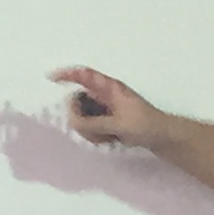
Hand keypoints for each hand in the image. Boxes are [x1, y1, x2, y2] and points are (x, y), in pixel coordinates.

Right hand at [49, 66, 166, 148]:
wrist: (162, 137)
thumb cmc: (145, 125)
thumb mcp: (119, 124)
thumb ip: (94, 123)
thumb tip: (72, 121)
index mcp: (110, 88)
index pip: (85, 76)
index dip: (67, 74)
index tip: (51, 78)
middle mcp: (105, 95)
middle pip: (78, 100)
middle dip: (79, 116)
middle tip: (90, 129)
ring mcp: (105, 109)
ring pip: (82, 116)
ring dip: (89, 129)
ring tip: (106, 137)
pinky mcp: (106, 121)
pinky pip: (89, 126)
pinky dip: (94, 135)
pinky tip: (108, 140)